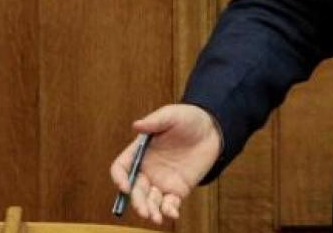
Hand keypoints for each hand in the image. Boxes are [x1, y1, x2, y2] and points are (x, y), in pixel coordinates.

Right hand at [109, 104, 222, 224]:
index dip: (119, 178)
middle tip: (144, 210)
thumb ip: (155, 121)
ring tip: (155, 218)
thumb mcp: (172, 115)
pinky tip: (172, 214)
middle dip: (136, 202)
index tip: (126, 187)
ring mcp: (161, 181)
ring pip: (149, 201)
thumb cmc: (189, 118)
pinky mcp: (178, 189)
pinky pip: (169, 204)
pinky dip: (169, 211)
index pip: (121, 168)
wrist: (213, 129)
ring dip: (150, 211)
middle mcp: (147, 170)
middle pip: (134, 190)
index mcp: (139, 152)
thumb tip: (137, 125)